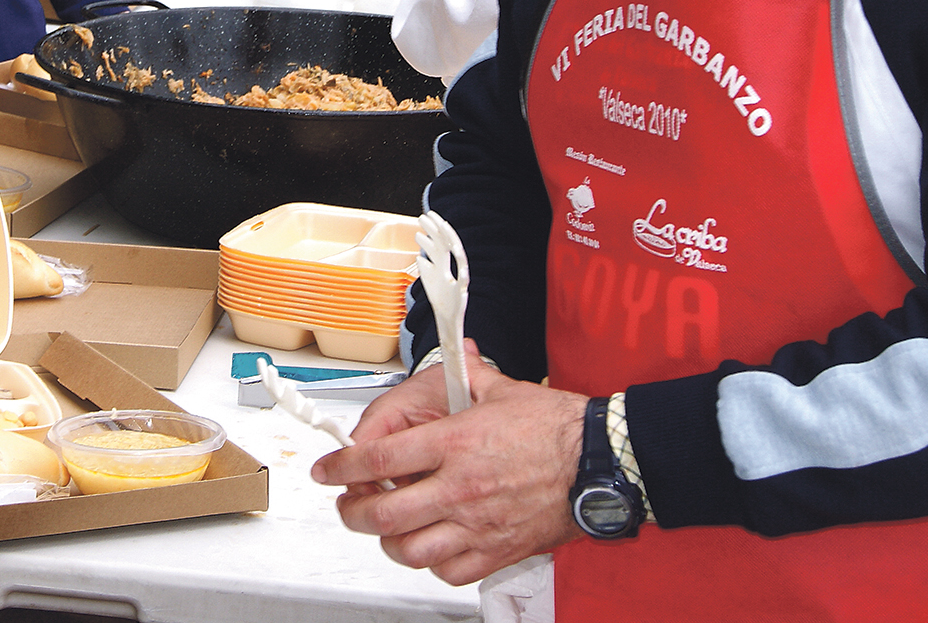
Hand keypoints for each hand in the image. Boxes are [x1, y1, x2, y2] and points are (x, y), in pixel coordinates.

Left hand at [312, 352, 586, 585]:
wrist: (600, 462)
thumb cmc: (556, 428)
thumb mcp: (501, 388)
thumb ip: (464, 375)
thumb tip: (450, 356)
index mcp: (455, 443)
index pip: (377, 458)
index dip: (340, 466)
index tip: (327, 470)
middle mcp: (460, 488)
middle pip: (381, 513)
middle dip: (352, 511)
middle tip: (350, 503)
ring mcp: (477, 525)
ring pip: (408, 550)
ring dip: (388, 540)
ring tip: (387, 526)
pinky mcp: (497, 552)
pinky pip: (448, 571)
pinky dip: (430, 563)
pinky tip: (431, 544)